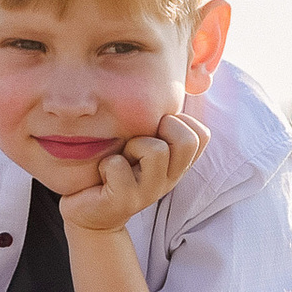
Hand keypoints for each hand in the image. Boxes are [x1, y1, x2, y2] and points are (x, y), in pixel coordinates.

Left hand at [59, 109, 208, 233]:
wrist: (90, 211)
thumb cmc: (115, 168)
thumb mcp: (140, 141)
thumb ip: (156, 120)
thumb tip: (177, 79)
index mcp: (177, 164)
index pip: (201, 134)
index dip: (179, 121)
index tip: (155, 130)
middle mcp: (170, 179)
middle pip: (187, 140)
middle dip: (160, 128)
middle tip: (137, 142)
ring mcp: (149, 193)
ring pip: (156, 150)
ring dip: (131, 146)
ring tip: (121, 158)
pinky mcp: (124, 203)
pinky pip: (118, 166)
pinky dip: (106, 164)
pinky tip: (103, 175)